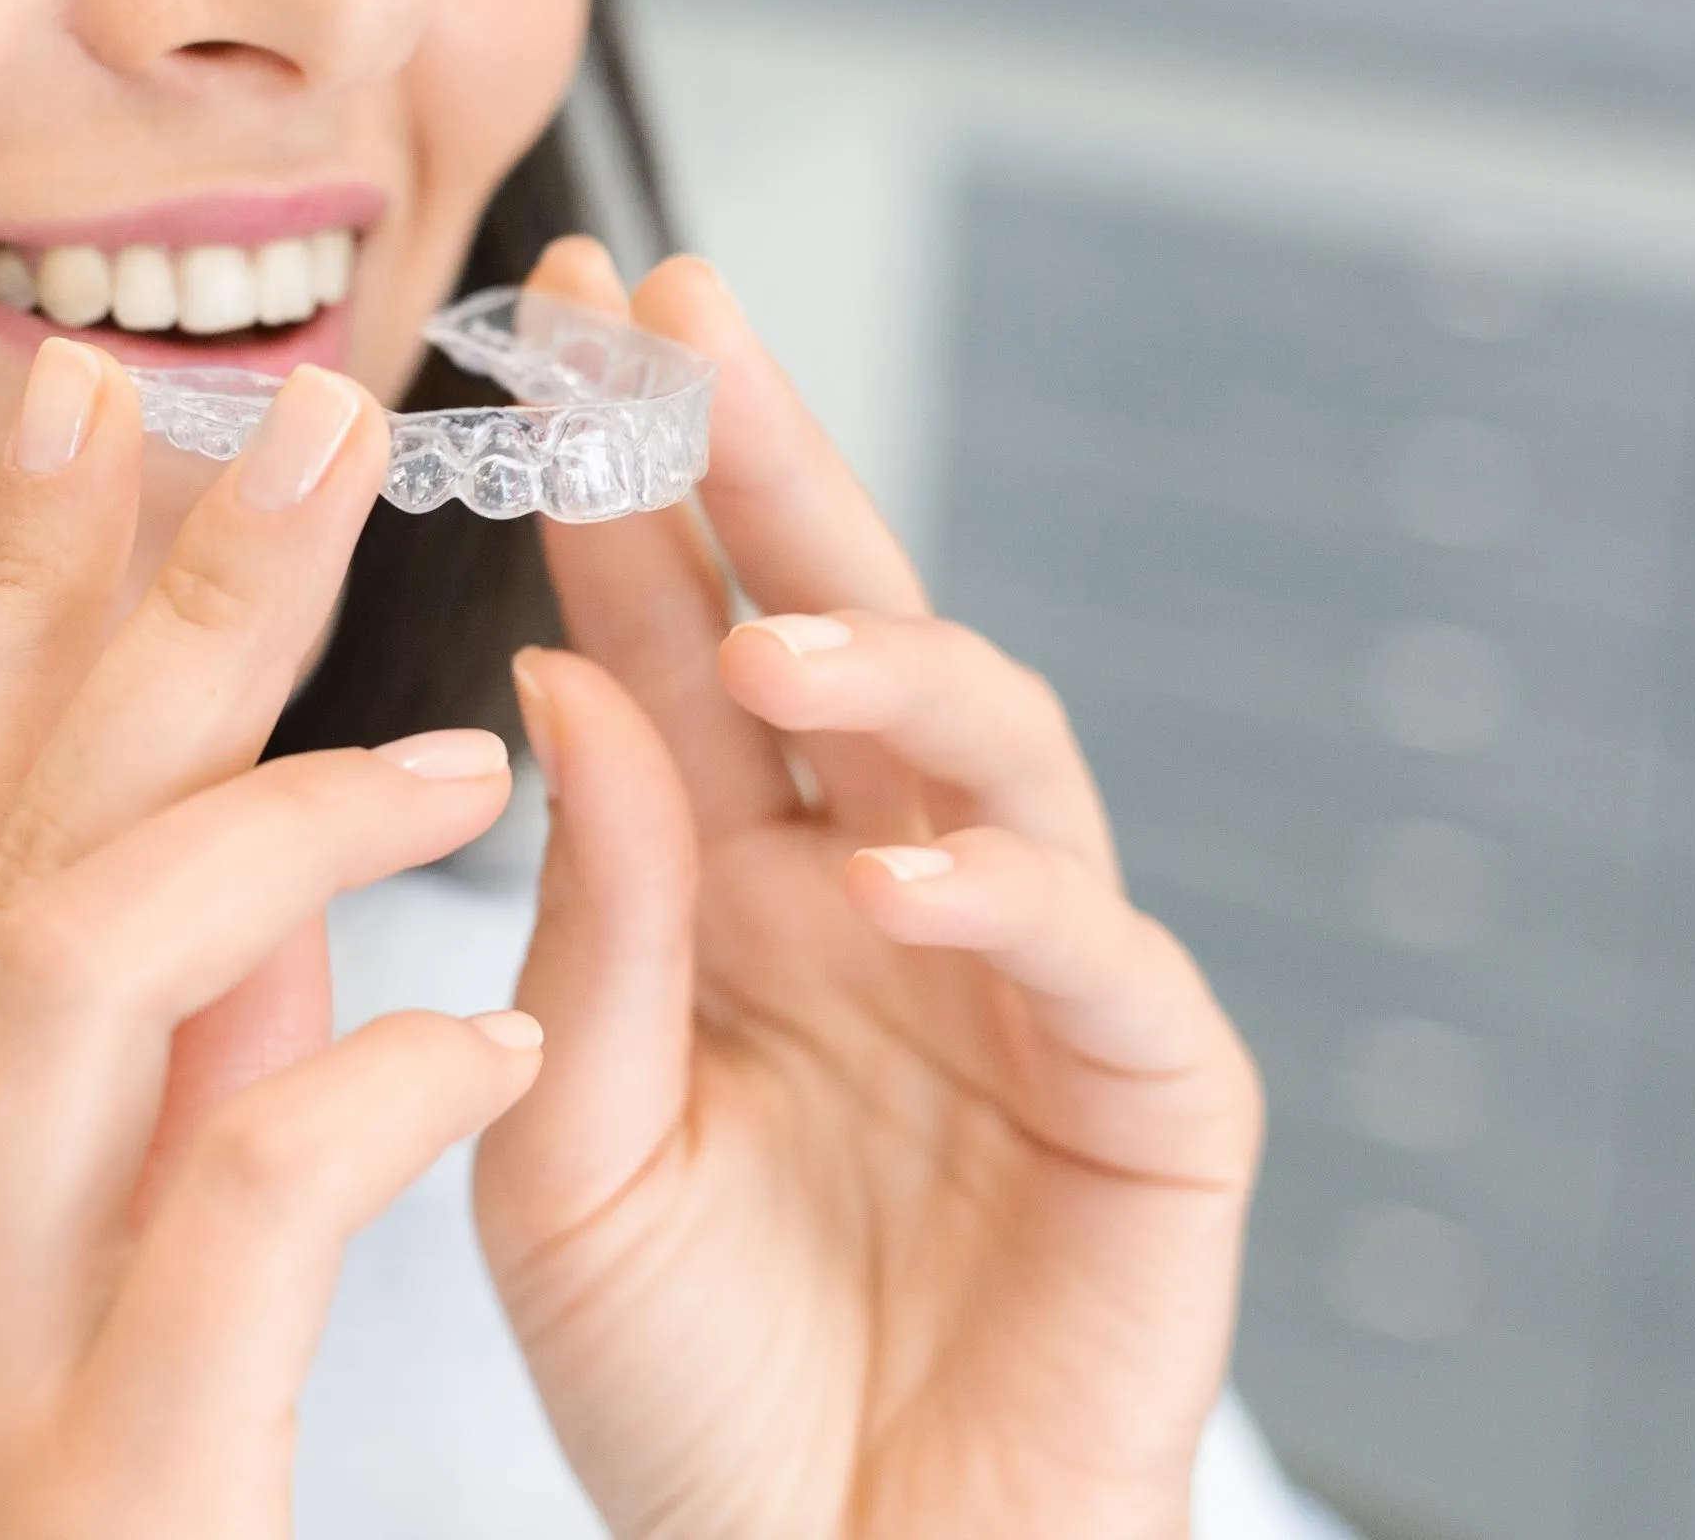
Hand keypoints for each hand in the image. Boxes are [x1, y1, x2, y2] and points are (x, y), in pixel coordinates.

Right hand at [0, 342, 544, 1538]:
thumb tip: (253, 859)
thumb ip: (142, 1081)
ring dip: (282, 807)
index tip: (106, 413)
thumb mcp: (69, 1273)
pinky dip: (375, 1074)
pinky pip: (237, 1196)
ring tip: (464, 746)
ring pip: (80, 959)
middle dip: (159, 603)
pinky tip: (498, 1024)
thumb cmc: (80, 1532)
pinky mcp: (88, 1482)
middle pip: (1, 833)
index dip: (12, 601)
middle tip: (309, 416)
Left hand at [477, 244, 1263, 1539]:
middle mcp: (874, 890)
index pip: (669, 645)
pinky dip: (1005, 899)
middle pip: (838, 627)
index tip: (547, 330)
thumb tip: (564, 678)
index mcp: (723, 888)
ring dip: (890, 661)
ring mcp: (1019, 974)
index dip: (617, 491)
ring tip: (775, 627)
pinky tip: (894, 879)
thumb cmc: (689, 1385)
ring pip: (992, 744)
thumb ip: (584, 925)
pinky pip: (1097, 955)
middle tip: (680, 311)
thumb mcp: (567, 1151)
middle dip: (763, 465)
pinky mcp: (1147, 1090)